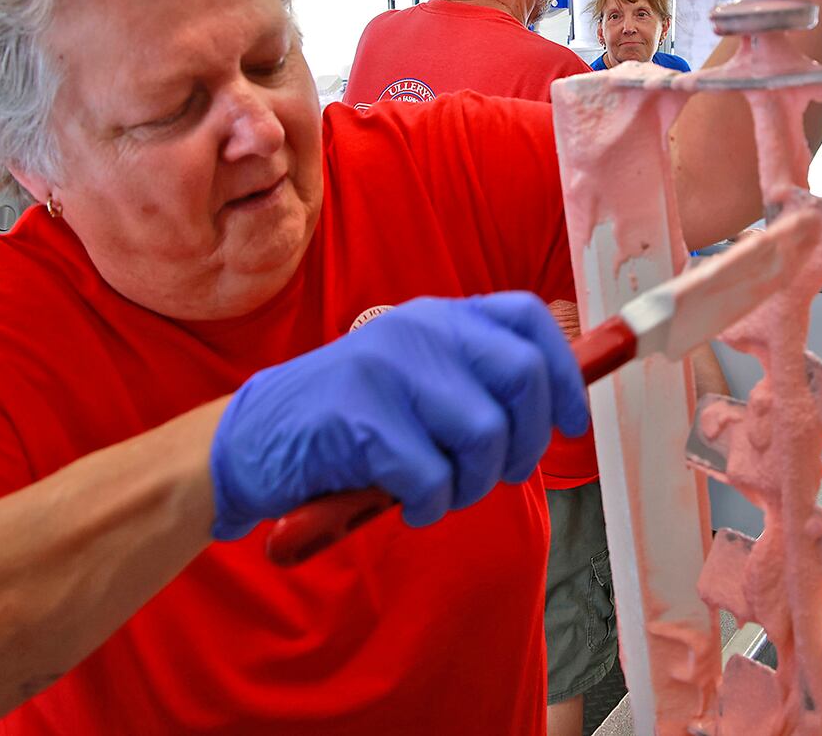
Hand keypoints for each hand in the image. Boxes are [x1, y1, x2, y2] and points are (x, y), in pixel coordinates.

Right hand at [208, 293, 588, 538]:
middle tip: (501, 474)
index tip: (571, 422)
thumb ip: (475, 382)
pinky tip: (405, 503)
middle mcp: (420, 328)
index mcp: (440, 317)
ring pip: (485, 434)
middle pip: (523, 376)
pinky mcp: (360, 416)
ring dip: (473, 483)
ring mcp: (388, 367)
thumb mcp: (416, 382)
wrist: (250, 442)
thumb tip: (556, 405)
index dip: (565, 373)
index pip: (528, 318)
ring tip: (440, 492)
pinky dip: (429, 505)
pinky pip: (433, 476)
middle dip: (526, 441)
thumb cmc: (348, 423)